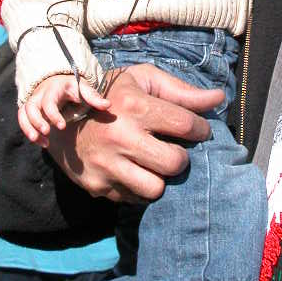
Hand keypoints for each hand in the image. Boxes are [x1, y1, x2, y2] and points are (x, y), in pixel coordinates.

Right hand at [18, 74, 109, 143]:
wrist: (59, 81)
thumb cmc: (74, 87)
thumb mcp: (84, 88)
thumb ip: (94, 97)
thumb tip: (108, 105)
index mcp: (54, 88)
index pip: (48, 101)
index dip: (53, 114)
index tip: (62, 126)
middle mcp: (40, 94)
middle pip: (31, 107)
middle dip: (37, 121)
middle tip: (48, 132)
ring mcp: (33, 101)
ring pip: (23, 114)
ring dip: (29, 128)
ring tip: (43, 141)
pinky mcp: (29, 109)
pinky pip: (22, 119)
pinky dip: (28, 131)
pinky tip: (41, 142)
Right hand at [44, 62, 223, 202]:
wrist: (62, 117)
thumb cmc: (113, 95)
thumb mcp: (143, 81)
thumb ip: (182, 92)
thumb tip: (219, 98)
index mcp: (134, 107)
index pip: (186, 125)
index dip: (200, 129)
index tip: (198, 130)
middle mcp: (121, 138)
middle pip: (175, 163)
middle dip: (182, 157)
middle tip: (175, 148)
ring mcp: (107, 166)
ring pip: (157, 188)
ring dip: (162, 177)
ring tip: (155, 163)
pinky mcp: (98, 187)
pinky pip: (135, 199)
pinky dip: (141, 187)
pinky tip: (136, 170)